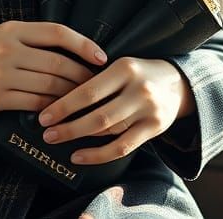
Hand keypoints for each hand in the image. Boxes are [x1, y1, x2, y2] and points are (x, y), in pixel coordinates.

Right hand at [0, 21, 107, 113]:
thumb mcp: (3, 34)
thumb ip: (33, 39)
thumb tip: (72, 51)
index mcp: (14, 29)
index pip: (57, 32)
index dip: (83, 44)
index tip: (101, 56)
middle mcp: (9, 49)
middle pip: (58, 62)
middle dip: (83, 76)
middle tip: (98, 85)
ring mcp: (2, 74)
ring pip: (49, 84)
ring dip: (71, 94)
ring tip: (84, 100)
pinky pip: (34, 103)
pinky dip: (52, 107)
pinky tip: (61, 111)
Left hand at [36, 57, 192, 165]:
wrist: (178, 83)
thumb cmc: (138, 74)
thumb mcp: (119, 66)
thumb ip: (95, 80)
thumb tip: (56, 98)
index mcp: (125, 68)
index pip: (88, 91)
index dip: (64, 106)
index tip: (44, 116)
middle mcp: (139, 89)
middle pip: (98, 115)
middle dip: (69, 127)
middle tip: (47, 133)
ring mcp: (149, 111)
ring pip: (109, 131)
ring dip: (80, 139)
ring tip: (58, 140)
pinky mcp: (155, 129)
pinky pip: (122, 147)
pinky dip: (98, 155)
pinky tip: (79, 156)